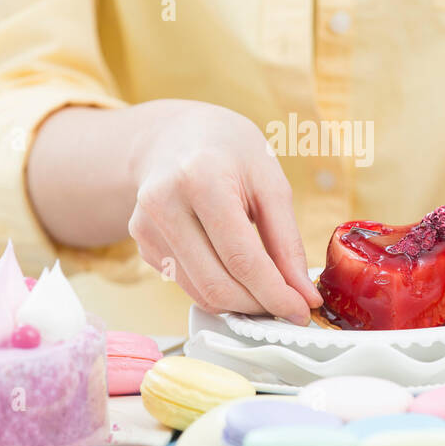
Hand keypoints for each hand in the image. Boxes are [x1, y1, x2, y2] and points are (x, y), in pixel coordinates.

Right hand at [126, 101, 321, 324]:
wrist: (175, 135)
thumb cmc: (229, 151)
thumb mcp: (269, 181)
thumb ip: (287, 241)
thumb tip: (302, 295)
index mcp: (200, 179)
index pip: (241, 258)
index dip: (275, 293)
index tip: (302, 310)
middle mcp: (164, 204)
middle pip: (217, 284)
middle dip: (259, 305)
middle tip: (289, 306)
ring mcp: (146, 228)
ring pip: (201, 293)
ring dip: (241, 304)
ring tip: (267, 291)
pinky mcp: (142, 245)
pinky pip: (188, 285)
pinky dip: (219, 290)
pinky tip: (237, 275)